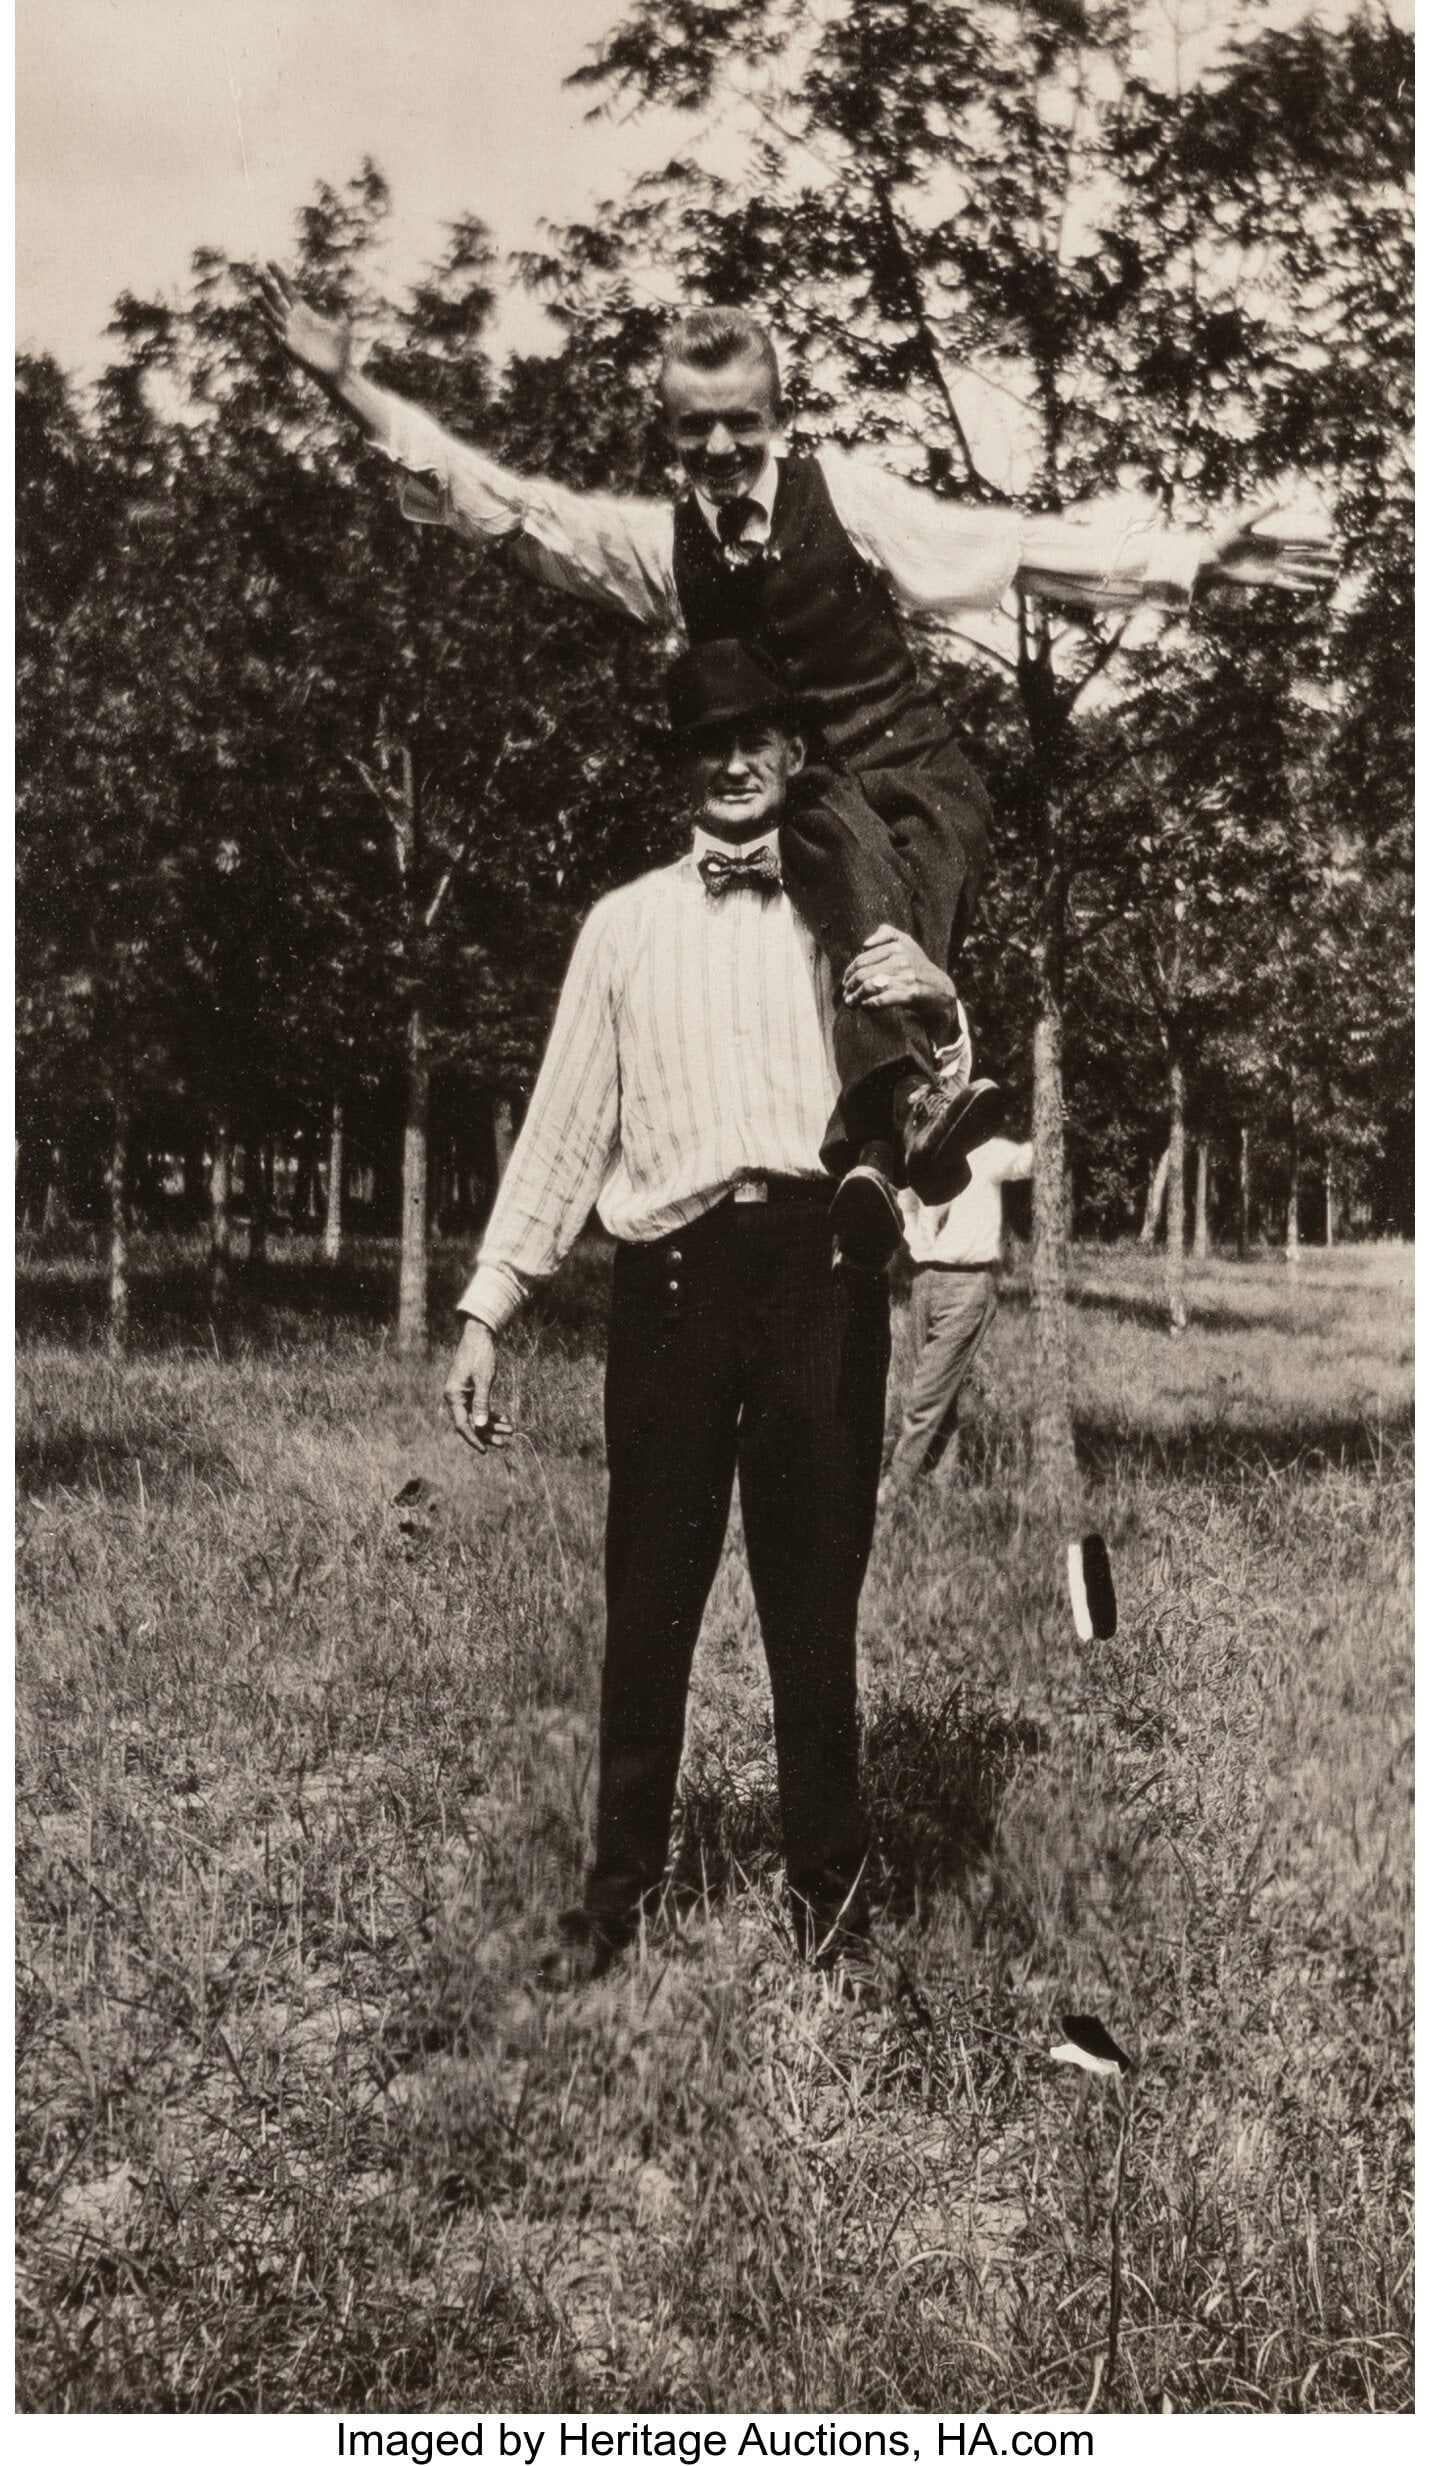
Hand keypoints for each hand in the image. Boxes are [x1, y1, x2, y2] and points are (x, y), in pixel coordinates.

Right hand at [258, 263, 355, 385]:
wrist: (339, 370)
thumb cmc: (340, 348)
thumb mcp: (342, 323)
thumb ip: (338, 306)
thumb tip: (335, 289)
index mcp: (304, 312)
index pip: (287, 289)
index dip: (278, 276)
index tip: (269, 262)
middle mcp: (293, 321)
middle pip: (276, 300)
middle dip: (267, 288)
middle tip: (258, 275)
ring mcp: (290, 334)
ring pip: (273, 317)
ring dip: (265, 308)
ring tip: (257, 296)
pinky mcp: (290, 348)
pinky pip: (277, 337)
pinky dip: (271, 329)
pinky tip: (265, 321)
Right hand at [442, 1318, 514, 1454]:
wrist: (479, 1334)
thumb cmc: (481, 1355)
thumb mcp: (484, 1380)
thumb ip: (482, 1404)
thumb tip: (480, 1426)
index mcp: (453, 1395)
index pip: (462, 1425)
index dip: (474, 1439)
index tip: (486, 1450)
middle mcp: (454, 1396)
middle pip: (470, 1423)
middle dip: (487, 1433)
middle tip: (504, 1443)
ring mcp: (462, 1393)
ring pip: (476, 1416)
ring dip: (492, 1424)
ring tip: (510, 1430)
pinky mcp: (470, 1389)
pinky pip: (479, 1406)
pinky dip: (491, 1413)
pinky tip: (505, 1418)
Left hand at [842, 925, 958, 1030]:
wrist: (941, 989)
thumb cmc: (918, 966)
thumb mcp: (906, 943)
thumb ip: (886, 934)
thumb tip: (865, 943)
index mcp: (897, 946)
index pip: (862, 959)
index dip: (849, 972)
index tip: (845, 982)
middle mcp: (901, 959)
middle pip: (864, 973)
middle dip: (850, 986)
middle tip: (846, 996)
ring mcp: (907, 976)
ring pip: (870, 986)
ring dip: (856, 997)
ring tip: (851, 1003)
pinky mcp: (911, 993)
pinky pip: (882, 999)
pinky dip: (870, 1004)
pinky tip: (866, 1006)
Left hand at [1205, 500, 1336, 595]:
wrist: (1212, 561)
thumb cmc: (1225, 540)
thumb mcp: (1243, 524)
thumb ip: (1262, 513)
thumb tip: (1280, 501)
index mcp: (1273, 540)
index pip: (1299, 540)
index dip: (1315, 541)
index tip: (1331, 540)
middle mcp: (1276, 555)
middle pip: (1304, 556)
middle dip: (1321, 557)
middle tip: (1338, 558)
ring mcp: (1273, 568)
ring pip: (1299, 571)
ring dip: (1315, 573)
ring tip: (1331, 576)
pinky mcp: (1266, 581)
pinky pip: (1286, 584)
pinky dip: (1299, 586)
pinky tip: (1312, 589)